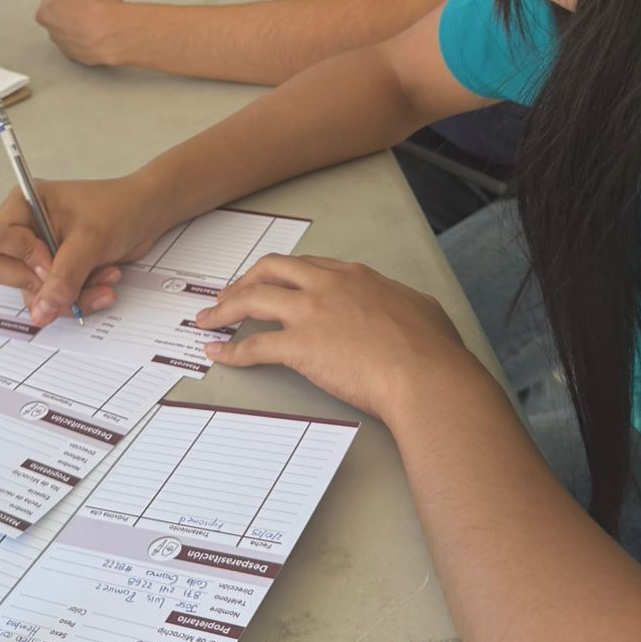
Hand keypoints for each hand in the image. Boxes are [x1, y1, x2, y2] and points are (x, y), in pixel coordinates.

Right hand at [0, 173, 162, 326]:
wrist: (147, 216)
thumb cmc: (119, 208)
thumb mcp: (90, 239)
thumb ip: (65, 276)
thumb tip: (42, 310)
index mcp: (23, 205)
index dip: (23, 257)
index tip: (51, 261)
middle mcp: (24, 229)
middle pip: (0, 271)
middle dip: (42, 282)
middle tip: (71, 277)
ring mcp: (37, 253)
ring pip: (31, 292)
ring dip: (70, 294)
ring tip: (103, 279)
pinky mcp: (54, 272)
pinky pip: (51, 300)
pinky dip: (79, 298)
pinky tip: (104, 283)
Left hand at [34, 0, 123, 64]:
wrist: (109, 32)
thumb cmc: (97, 0)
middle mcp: (46, 14)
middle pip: (59, 4)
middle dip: (74, 2)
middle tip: (94, 0)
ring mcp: (57, 35)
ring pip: (66, 24)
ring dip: (79, 20)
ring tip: (99, 16)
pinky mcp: (69, 52)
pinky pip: (75, 42)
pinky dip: (85, 37)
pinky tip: (99, 31)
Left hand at [194, 255, 472, 419]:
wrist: (425, 375)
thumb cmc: (431, 350)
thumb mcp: (424, 310)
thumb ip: (404, 303)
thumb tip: (407, 308)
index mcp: (355, 276)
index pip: (308, 266)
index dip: (284, 275)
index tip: (274, 283)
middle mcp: (327, 286)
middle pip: (271, 269)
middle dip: (245, 280)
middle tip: (231, 294)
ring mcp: (311, 314)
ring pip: (253, 299)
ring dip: (225, 308)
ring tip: (209, 319)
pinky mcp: (300, 347)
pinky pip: (254, 346)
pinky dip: (231, 350)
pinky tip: (219, 355)